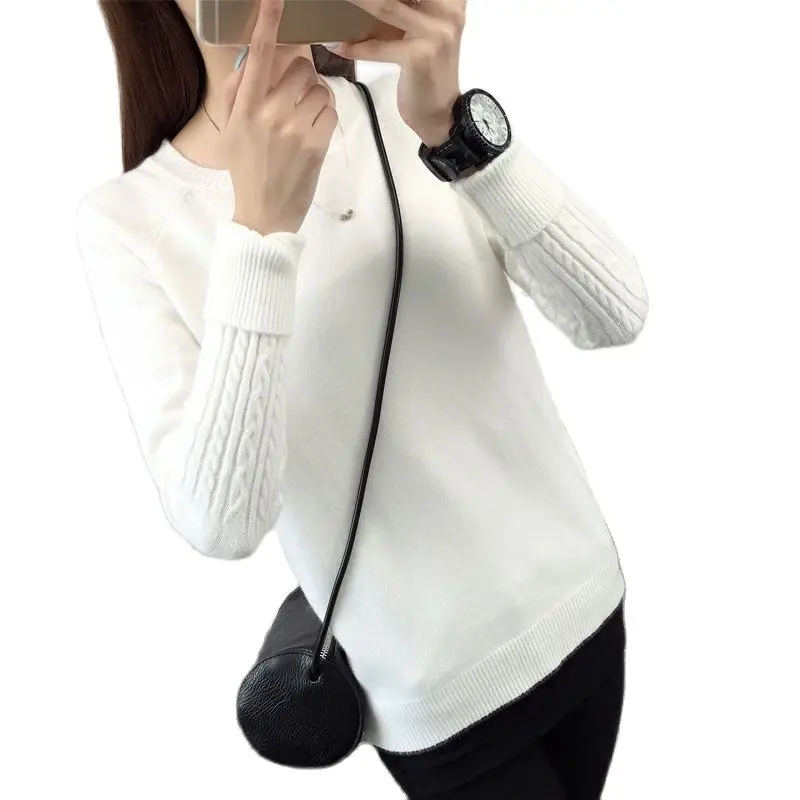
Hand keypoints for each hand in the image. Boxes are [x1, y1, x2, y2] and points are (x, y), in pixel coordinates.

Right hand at [221, 0, 338, 235]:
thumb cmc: (247, 171)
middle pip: (299, 68)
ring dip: (316, 100)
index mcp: (244, 107)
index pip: (257, 56)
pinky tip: (313, 134)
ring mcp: (294, 129)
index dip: (268, 23)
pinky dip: (326, 118)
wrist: (265, 213)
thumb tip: (250, 63)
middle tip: (294, 100)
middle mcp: (268, 113)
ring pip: (319, 89)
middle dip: (301, 78)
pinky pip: (331, 111)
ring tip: (303, 122)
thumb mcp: (232, 132)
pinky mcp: (316, 144)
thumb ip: (237, 94)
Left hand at [329, 0, 465, 147]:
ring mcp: (436, 32)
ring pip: (385, 6)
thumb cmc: (427, 71)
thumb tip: (369, 2)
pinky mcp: (420, 56)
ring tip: (332, 3)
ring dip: (354, 3)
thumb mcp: (423, 29)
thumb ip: (407, 7)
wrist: (441, 113)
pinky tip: (338, 45)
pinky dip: (356, 47)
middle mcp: (448, 9)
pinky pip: (379, 46)